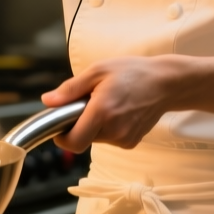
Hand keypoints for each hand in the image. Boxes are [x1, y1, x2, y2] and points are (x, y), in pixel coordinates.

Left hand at [41, 55, 185, 152]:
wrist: (166, 83)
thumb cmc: (132, 72)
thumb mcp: (98, 71)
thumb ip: (71, 89)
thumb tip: (48, 101)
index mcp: (102, 112)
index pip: (73, 142)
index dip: (61, 138)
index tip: (60, 127)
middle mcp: (114, 130)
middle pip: (83, 139)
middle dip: (80, 124)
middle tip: (89, 103)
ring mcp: (125, 139)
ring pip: (96, 139)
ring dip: (95, 126)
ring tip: (108, 104)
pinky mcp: (131, 142)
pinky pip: (110, 139)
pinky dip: (108, 129)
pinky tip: (119, 112)